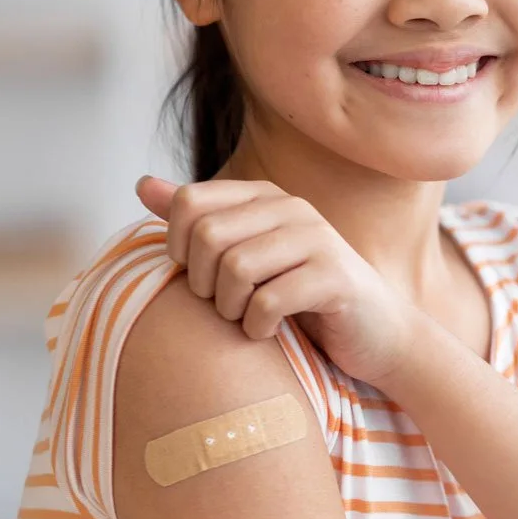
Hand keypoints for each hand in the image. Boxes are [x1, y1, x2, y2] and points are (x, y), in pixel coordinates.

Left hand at [135, 175, 418, 387]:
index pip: (189, 201)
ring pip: (235, 268)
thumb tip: (141, 184)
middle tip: (223, 305)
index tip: (198, 276)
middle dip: (203, 282)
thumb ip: (197, 220)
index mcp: (264, 197)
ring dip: (229, 308)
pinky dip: (257, 327)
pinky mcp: (334, 277)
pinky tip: (268, 332)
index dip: (177, 246)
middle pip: (207, 235)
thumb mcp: (247, 254)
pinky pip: (268, 300)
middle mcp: (291, 208)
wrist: (376, 334)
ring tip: (245, 318)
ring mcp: (317, 239)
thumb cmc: (302, 297)